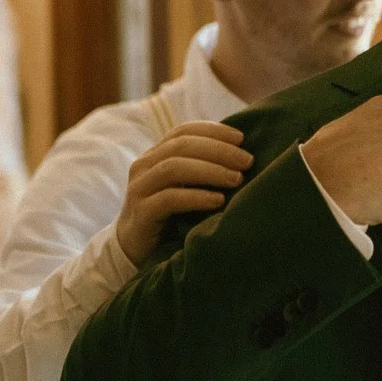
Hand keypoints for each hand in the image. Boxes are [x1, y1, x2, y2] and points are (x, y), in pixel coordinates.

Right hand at [116, 123, 254, 263]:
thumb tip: (243, 155)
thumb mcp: (184, 185)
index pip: (184, 131)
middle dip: (218, 150)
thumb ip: (201, 168)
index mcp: (156, 154)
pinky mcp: (141, 213)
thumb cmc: (169, 215)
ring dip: (210, 171)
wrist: (135, 249)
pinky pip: (169, 199)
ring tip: (236, 179)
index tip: (242, 139)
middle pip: (182, 146)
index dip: (213, 131)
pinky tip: (218, 201)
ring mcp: (139, 189)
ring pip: (174, 168)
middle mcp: (144, 166)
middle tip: (246, 162)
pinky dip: (196, 197)